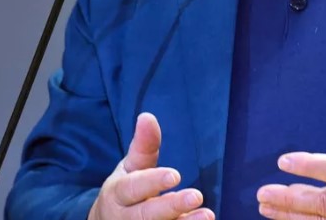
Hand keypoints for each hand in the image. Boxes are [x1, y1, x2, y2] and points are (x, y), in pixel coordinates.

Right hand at [88, 112, 212, 219]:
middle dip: (170, 206)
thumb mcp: (130, 169)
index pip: (133, 187)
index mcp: (118, 194)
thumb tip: (147, 116)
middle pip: (145, 215)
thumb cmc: (125, 192)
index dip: (153, 182)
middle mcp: (124, 218)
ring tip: (207, 216)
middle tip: (196, 196)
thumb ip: (143, 146)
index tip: (175, 175)